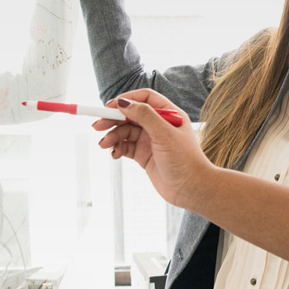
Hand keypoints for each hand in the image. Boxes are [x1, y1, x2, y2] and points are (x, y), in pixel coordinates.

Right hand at [93, 89, 212, 209]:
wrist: (191, 190)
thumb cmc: (185, 160)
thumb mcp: (164, 134)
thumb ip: (144, 116)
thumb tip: (124, 102)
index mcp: (169, 114)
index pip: (144, 99)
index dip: (126, 100)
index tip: (109, 106)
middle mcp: (159, 125)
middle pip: (131, 115)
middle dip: (113, 119)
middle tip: (97, 126)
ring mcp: (151, 140)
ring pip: (126, 132)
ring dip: (113, 136)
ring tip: (104, 145)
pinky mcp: (145, 155)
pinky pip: (126, 147)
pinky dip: (117, 148)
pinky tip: (114, 154)